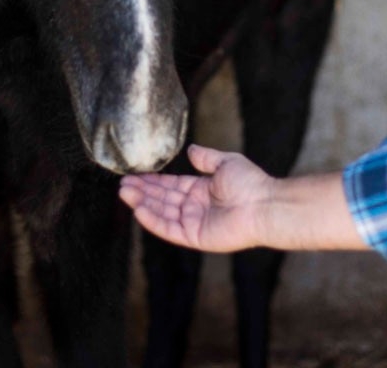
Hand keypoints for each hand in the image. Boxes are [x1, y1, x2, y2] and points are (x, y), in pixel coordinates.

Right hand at [119, 144, 274, 251]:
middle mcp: (196, 207)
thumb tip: (190, 149)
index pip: (172, 185)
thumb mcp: (226, 162)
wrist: (264, 205)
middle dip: (143, 191)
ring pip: (162, 213)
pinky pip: (169, 229)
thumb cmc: (250, 183)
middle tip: (122, 184)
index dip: (154, 181)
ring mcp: (194, 223)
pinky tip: (139, 210)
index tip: (136, 174)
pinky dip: (154, 220)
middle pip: (163, 199)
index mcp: (202, 190)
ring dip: (143, 203)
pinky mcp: (195, 237)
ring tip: (124, 193)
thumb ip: (206, 158)